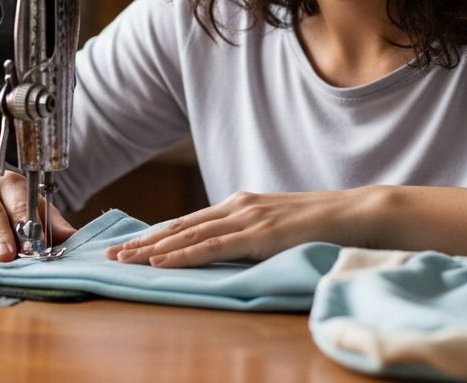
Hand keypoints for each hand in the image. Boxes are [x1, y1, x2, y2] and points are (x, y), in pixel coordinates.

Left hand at [104, 190, 353, 267]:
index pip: (189, 222)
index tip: (128, 246)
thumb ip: (254, 234)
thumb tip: (233, 250)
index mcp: (241, 205)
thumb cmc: (322, 225)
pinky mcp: (259, 234)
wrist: (356, 213)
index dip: (156, 234)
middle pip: (179, 226)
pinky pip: (212, 247)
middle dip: (142, 241)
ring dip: (151, 249)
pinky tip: (160, 262)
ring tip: (124, 260)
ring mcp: (247, 218)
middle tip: (110, 255)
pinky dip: (182, 254)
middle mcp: (238, 206)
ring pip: (188, 235)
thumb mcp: (279, 228)